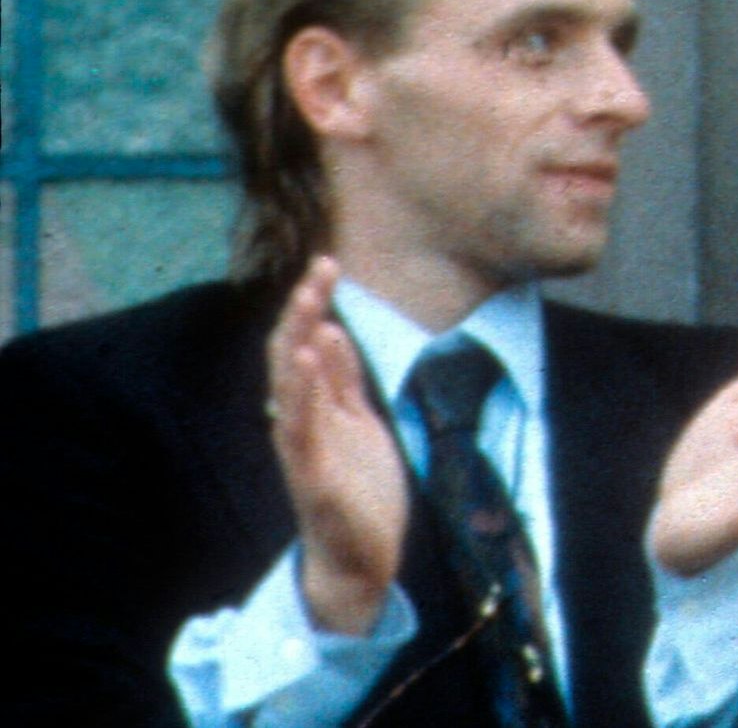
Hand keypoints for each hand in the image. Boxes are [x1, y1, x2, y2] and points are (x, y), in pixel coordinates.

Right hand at [265, 259, 405, 635]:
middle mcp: (305, 423)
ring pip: (291, 387)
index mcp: (319, 409)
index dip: (316, 306)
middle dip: (307, 310)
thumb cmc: (360, 491)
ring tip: (309, 300)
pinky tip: (307, 360)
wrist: (361, 559)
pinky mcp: (311, 477)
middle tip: (321, 265)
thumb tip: (329, 332)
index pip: (309, 345)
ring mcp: (304, 449)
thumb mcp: (360, 424)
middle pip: (295, 356)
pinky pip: (300, 429)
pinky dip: (302, 393)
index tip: (328, 264)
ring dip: (300, 342)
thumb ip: (343, 383)